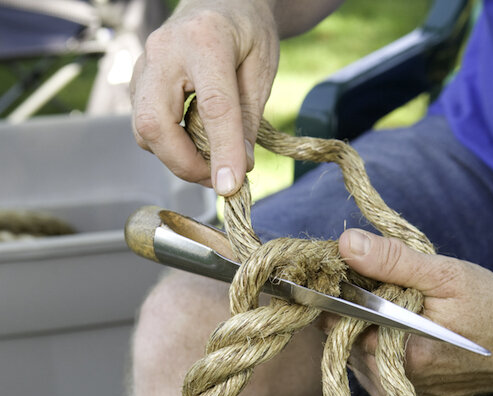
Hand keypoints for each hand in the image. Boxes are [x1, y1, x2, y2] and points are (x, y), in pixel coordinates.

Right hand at [130, 0, 278, 193]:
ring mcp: (143, 66)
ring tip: (210, 161)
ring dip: (177, 158)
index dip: (223, 152)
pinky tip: (193, 143)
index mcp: (205, 40)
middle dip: (185, 163)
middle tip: (218, 179)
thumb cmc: (246, 32)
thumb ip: (249, 120)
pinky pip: (144, 127)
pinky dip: (168, 146)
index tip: (231, 186)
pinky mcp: (137, 82)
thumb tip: (239, 169)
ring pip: (144, 130)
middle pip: (156, 123)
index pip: (213, 107)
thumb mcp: (262, 70)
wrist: (221, 2)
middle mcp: (164, 50)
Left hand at [337, 229, 492, 395]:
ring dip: (364, 329)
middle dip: (355, 311)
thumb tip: (346, 244)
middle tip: (384, 291)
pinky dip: (375, 347)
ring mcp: (398, 395)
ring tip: (397, 312)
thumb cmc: (490, 307)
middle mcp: (394, 383)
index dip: (339, 296)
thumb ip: (392, 261)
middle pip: (343, 339)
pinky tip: (398, 333)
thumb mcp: (445, 275)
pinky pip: (370, 370)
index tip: (352, 276)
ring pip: (354, 354)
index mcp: (402, 355)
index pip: (338, 324)